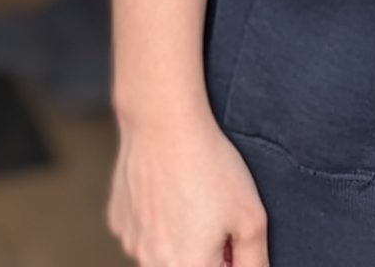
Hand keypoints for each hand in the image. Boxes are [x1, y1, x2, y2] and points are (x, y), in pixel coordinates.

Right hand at [108, 111, 268, 266]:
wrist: (162, 121)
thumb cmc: (210, 166)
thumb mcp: (251, 218)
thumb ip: (255, 262)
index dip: (230, 256)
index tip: (232, 233)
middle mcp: (151, 263)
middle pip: (188, 266)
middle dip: (207, 252)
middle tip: (216, 213)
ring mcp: (131, 243)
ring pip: (165, 253)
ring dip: (182, 239)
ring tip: (192, 197)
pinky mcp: (118, 221)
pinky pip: (144, 234)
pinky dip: (158, 223)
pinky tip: (169, 191)